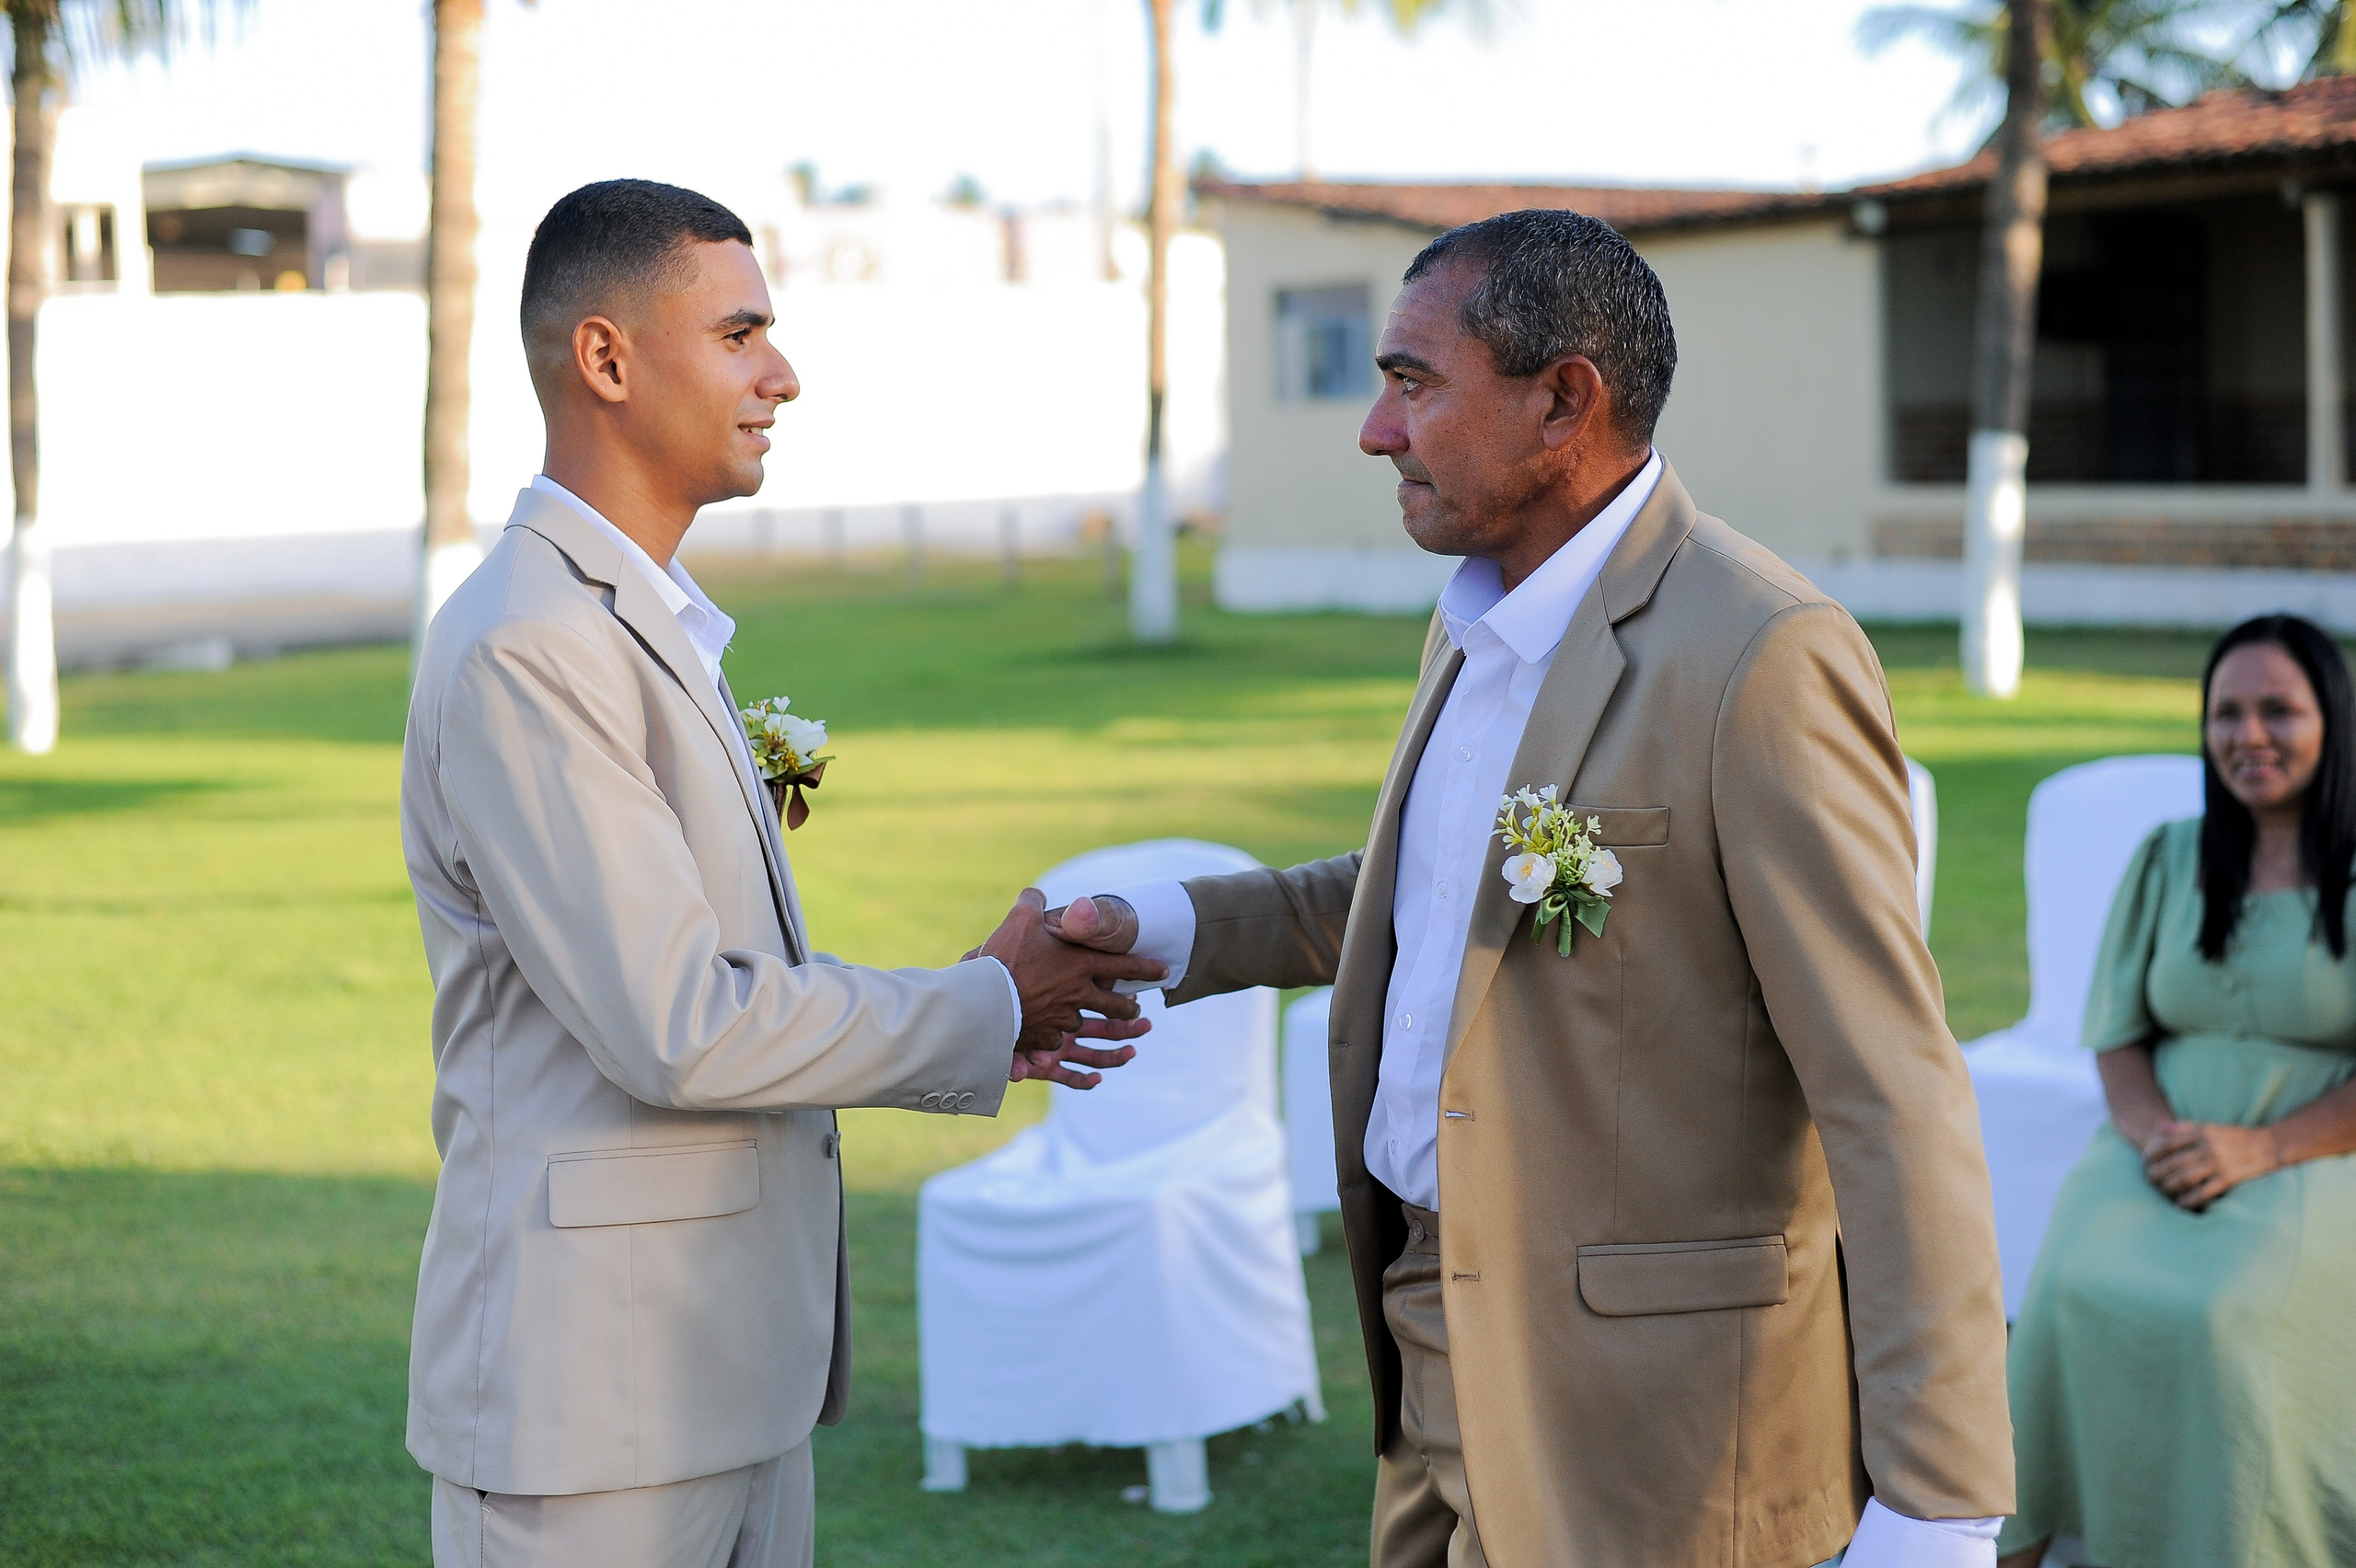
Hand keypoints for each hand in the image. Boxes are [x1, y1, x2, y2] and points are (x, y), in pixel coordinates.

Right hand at [976, 889, 1165, 1087]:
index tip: (1165, 971)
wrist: (984, 1000)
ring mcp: (1063, 1019)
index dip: (1148, 968)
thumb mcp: (1021, 918)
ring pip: (1083, 1022)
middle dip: (1127, 1008)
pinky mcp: (1044, 1039)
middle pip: (1115, 1005)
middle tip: (1134, 1009)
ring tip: (1086, 1021)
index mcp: (1081, 964)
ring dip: (1087, 1021)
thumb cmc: (1006, 957)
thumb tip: (1035, 895)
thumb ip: (1032, 902)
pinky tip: (1047, 1032)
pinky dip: (1053, 1035)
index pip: (1125, 965)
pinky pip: (1055, 1039)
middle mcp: (1079, 994)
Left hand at [2142, 1118, 2281, 1208]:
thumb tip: (2157, 1127)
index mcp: (2202, 1133)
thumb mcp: (2209, 1127)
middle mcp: (2208, 1147)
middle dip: (2158, 1172)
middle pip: (2174, 1162)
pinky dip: (2190, 1199)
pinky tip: (2180, 1204)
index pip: (2169, 1143)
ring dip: (2170, 1186)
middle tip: (2149, 1179)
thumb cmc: (2234, 1137)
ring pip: (2186, 1177)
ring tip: (2162, 1190)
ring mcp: (2219, 1163)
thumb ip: (2184, 1127)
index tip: (2144, 1160)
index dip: (2153, 1152)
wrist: (2268, 1145)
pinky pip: (2204, 1191)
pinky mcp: (2229, 1178)